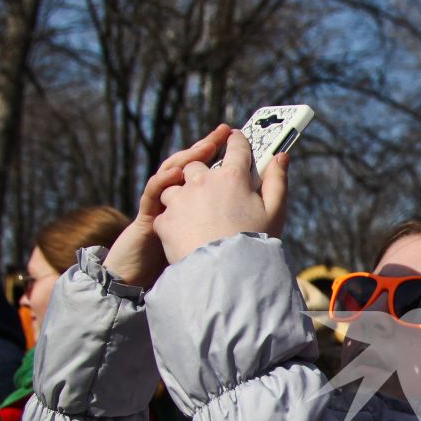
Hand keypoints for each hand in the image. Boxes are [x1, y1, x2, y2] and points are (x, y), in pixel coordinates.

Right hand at [105, 126, 231, 288]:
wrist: (167, 286)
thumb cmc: (196, 263)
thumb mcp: (223, 236)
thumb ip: (245, 210)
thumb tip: (270, 183)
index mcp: (200, 201)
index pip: (211, 169)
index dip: (222, 151)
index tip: (235, 134)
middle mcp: (182, 199)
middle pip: (191, 165)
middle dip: (205, 149)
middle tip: (220, 135)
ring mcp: (164, 204)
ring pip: (171, 172)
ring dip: (185, 158)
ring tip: (202, 148)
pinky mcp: (149, 216)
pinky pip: (153, 192)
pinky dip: (163, 181)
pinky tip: (176, 175)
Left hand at [154, 128, 290, 266]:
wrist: (224, 276)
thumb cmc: (255, 244)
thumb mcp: (275, 212)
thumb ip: (278, 181)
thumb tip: (281, 156)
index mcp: (233, 177)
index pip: (236, 147)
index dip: (237, 141)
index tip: (235, 138)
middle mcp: (203, 181)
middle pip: (197, 164)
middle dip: (203, 173)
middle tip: (212, 190)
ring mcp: (180, 199)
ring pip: (175, 186)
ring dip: (182, 195)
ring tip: (194, 214)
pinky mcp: (164, 219)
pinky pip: (166, 212)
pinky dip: (173, 219)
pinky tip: (185, 232)